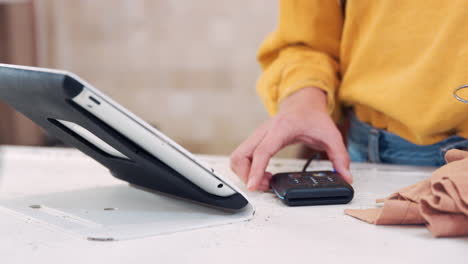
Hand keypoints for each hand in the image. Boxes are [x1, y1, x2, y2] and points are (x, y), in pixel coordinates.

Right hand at [230, 87, 351, 190]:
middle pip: (241, 156)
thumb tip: (346, 177)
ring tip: (264, 181)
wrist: (303, 103)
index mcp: (281, 129)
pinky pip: (241, 156)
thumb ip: (339, 157)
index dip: (255, 170)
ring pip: (237, 157)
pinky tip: (262, 174)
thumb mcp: (331, 135)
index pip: (262, 152)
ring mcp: (257, 135)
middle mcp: (264, 132)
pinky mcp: (255, 140)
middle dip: (246, 176)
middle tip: (263, 186)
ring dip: (244, 173)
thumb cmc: (313, 117)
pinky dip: (246, 168)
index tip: (253, 186)